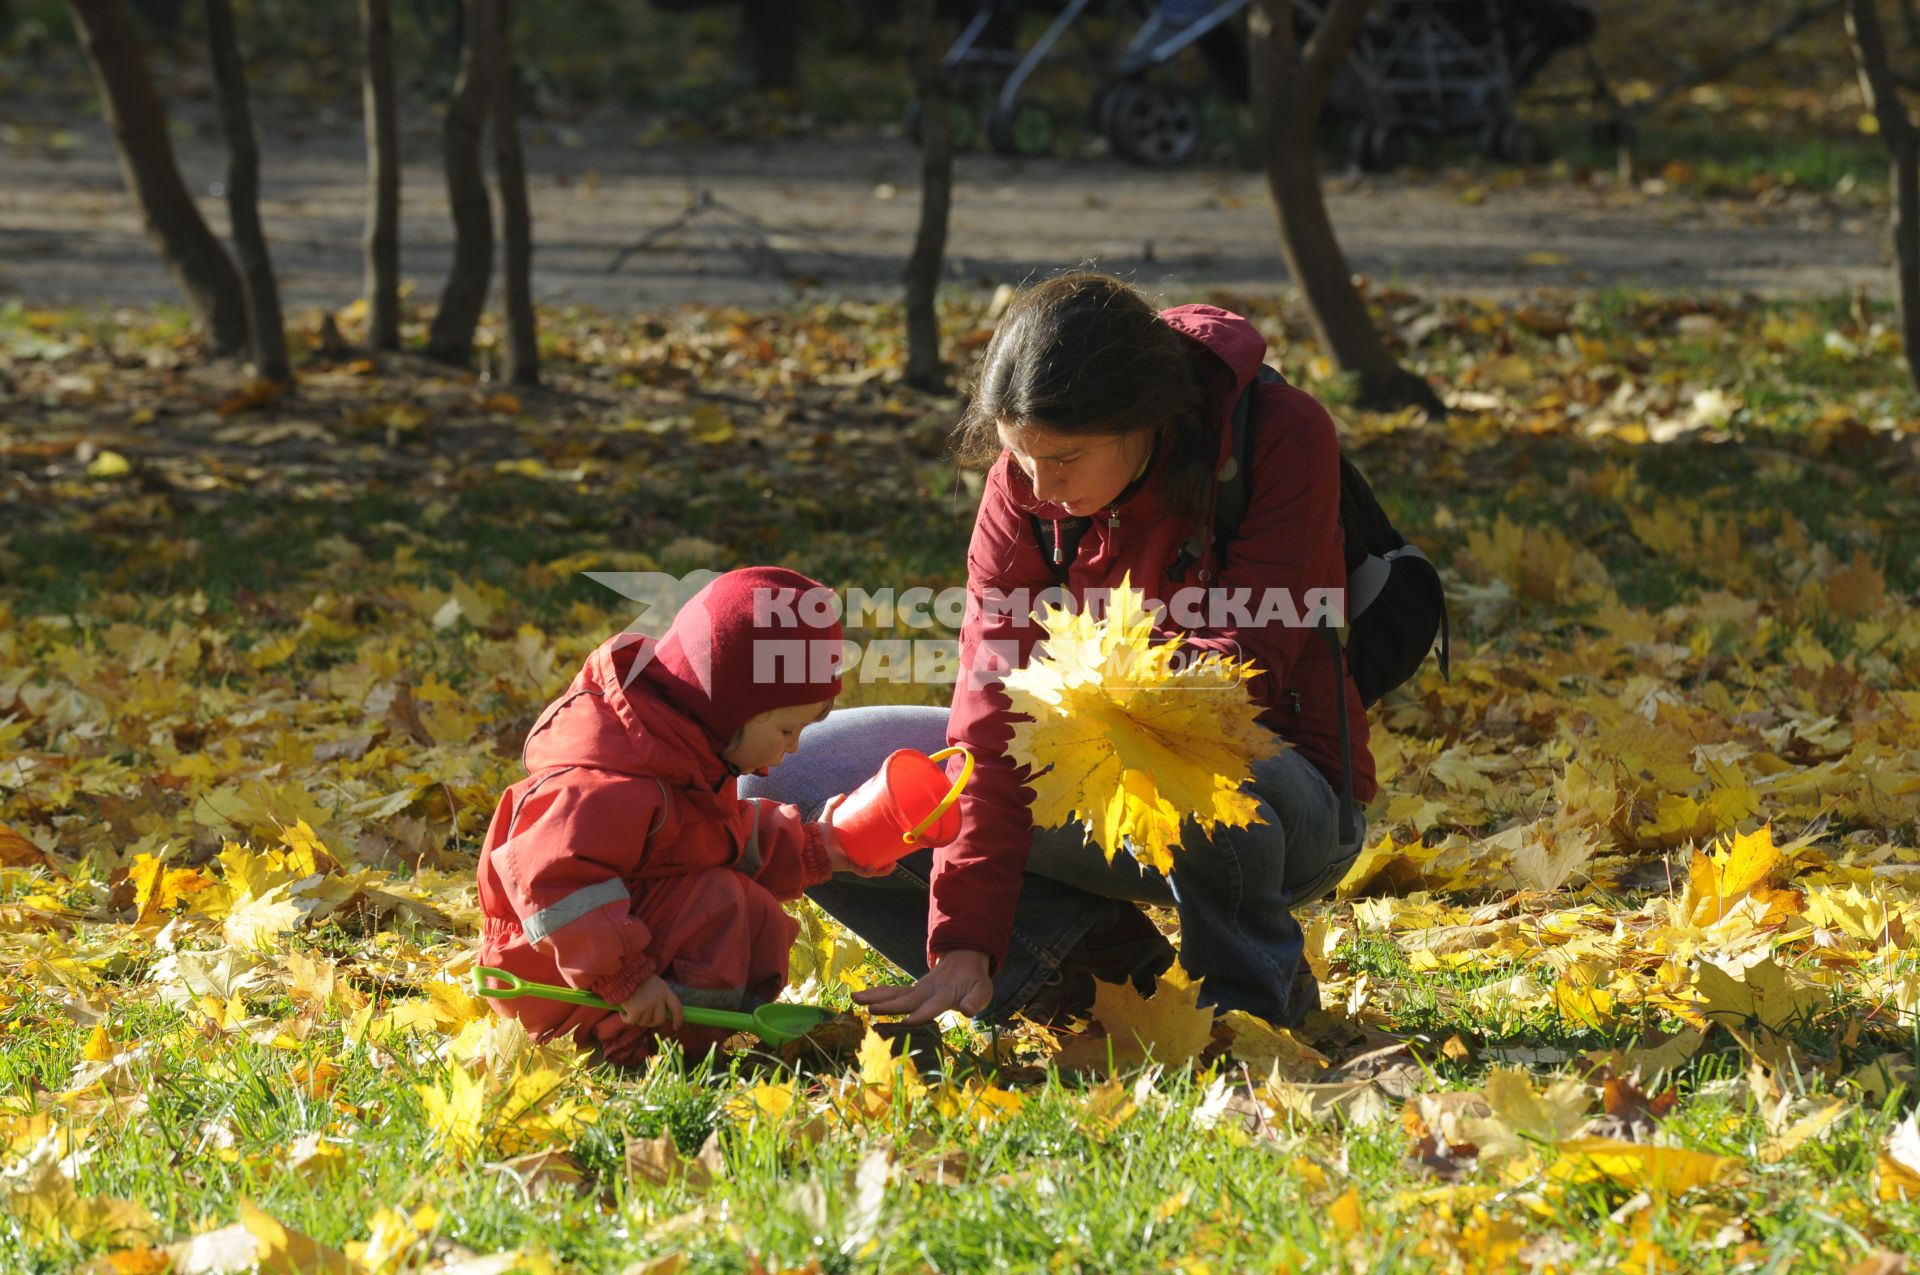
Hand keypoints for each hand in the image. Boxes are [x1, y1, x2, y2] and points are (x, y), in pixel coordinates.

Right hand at [617, 975, 682, 1030]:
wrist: (623, 973)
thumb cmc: (637, 977)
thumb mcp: (655, 983)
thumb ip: (660, 997)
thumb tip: (662, 1013)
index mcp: (665, 991)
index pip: (677, 1008)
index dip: (679, 1019)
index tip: (676, 1027)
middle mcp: (658, 999)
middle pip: (659, 1020)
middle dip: (651, 1022)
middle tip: (643, 1018)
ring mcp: (648, 1006)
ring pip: (644, 1022)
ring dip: (637, 1019)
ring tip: (631, 1008)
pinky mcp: (636, 1011)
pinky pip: (632, 1022)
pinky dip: (626, 1019)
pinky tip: (623, 1012)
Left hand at [818, 794, 892, 877]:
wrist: (812, 846)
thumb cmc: (819, 833)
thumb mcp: (827, 816)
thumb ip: (832, 803)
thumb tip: (844, 794)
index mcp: (854, 843)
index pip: (870, 845)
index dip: (881, 844)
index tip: (892, 838)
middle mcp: (855, 853)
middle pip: (875, 858)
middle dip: (887, 859)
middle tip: (897, 854)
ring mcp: (853, 861)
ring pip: (872, 868)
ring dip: (883, 869)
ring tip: (893, 865)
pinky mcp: (849, 866)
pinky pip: (861, 871)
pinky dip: (869, 871)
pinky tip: (874, 867)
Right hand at [852, 949, 992, 1025]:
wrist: (965, 959)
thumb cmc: (974, 981)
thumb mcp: (982, 991)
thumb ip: (975, 1000)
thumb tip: (968, 1011)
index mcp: (945, 993)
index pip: (932, 1005)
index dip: (921, 1014)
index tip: (906, 1022)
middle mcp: (928, 990)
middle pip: (906, 999)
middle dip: (888, 1005)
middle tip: (870, 1010)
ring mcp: (918, 989)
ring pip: (895, 993)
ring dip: (875, 996)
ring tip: (855, 998)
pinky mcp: (912, 990)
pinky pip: (892, 992)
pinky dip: (876, 994)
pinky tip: (859, 999)